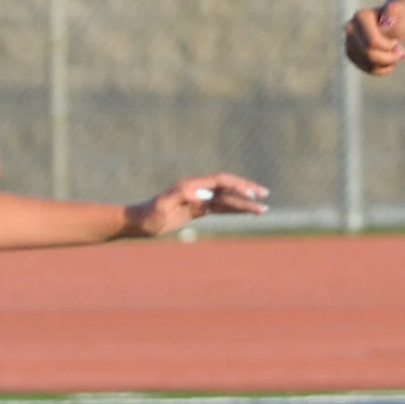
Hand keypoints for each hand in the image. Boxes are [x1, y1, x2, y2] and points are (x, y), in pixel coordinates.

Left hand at [126, 172, 270, 237]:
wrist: (140, 222)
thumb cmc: (149, 215)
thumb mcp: (161, 206)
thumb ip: (178, 196)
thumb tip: (198, 194)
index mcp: (192, 186)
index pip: (220, 182)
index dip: (236, 186)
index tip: (249, 195)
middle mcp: (198, 189)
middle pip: (228, 188)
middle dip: (247, 191)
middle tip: (265, 196)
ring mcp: (199, 199)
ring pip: (227, 199)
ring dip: (245, 203)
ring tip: (263, 208)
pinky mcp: (198, 209)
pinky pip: (221, 208)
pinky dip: (235, 210)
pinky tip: (246, 212)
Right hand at [345, 3, 404, 75]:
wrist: (395, 22)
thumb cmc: (399, 16)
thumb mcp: (402, 11)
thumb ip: (394, 13)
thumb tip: (385, 24)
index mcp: (361, 16)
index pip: (372, 42)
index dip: (389, 47)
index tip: (397, 41)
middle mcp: (351, 29)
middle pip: (369, 55)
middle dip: (390, 57)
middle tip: (401, 52)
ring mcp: (349, 43)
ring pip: (370, 65)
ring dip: (389, 63)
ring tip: (396, 54)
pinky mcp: (353, 55)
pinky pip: (370, 70)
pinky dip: (385, 68)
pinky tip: (391, 60)